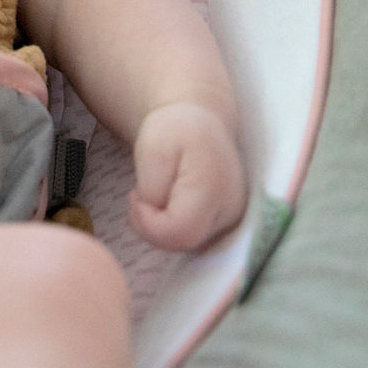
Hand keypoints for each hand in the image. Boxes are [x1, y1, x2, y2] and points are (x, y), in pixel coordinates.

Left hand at [129, 102, 246, 252]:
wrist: (200, 124)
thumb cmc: (173, 131)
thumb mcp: (152, 149)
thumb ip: (152, 186)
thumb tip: (155, 213)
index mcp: (213, 188)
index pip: (179, 232)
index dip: (148, 223)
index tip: (135, 196)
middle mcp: (231, 211)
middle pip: (183, 243)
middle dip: (151, 225)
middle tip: (139, 196)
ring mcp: (231, 220)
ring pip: (186, 244)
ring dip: (160, 226)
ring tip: (154, 194)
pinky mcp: (225, 224)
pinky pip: (191, 238)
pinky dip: (171, 227)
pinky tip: (165, 204)